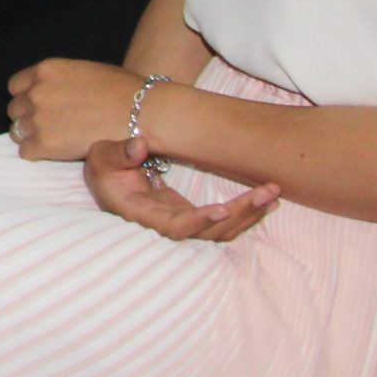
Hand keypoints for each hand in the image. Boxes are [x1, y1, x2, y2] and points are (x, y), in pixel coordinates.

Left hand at [7, 58, 147, 161]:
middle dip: (28, 117)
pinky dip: (39, 154)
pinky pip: (26, 152)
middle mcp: (36, 92)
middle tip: (50, 126)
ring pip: (17, 132)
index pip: (15, 86)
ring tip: (55, 140)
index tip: (38, 107)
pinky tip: (58, 152)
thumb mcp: (83, 71)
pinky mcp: (44, 144)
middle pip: (15, 109)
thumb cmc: (122, 91)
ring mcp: (38, 118)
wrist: (141, 114)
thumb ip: (59, 80)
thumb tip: (50, 90)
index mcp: (45, 70)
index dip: (26, 97)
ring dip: (32, 136)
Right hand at [84, 137, 278, 241]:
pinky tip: (265, 199)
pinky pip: (223, 222)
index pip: (176, 227)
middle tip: (268, 191)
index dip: (199, 221)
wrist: (107, 178)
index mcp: (142, 214)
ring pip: (221, 230)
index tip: (222, 208)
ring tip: (273, 192)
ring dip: (249, 214)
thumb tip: (141, 145)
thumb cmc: (104, 167)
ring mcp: (181, 221)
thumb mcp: (103, 155)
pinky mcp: (191, 215)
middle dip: (241, 214)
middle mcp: (165, 224)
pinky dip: (245, 212)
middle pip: (209, 231)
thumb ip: (120, 152)